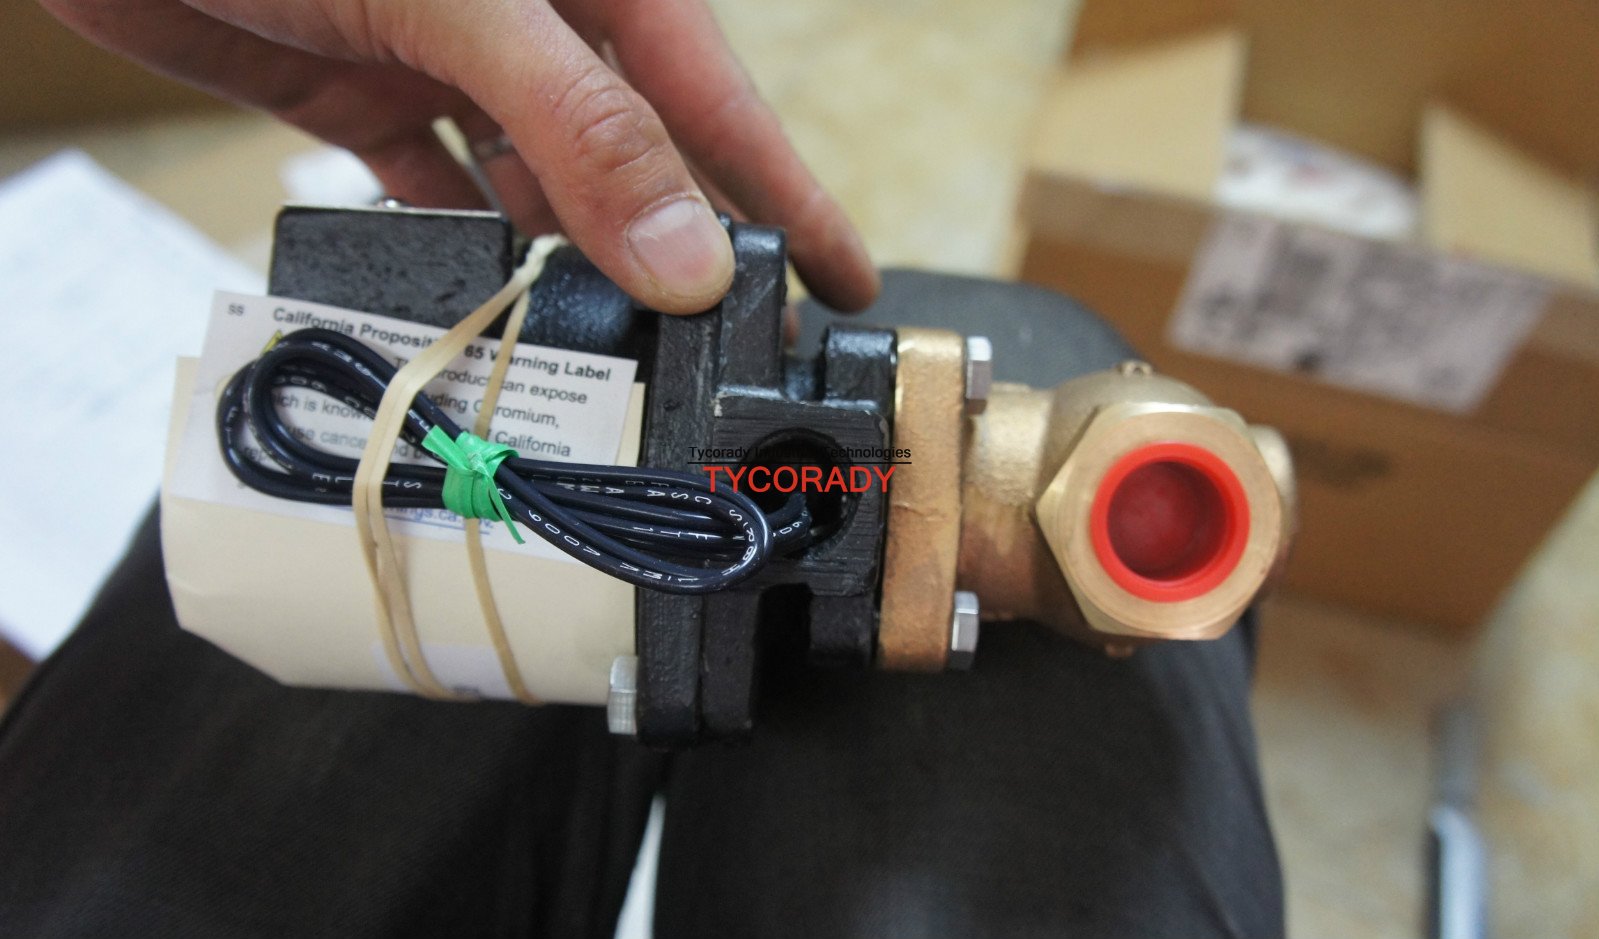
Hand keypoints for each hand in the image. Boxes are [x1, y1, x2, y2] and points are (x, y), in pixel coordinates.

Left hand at [42, 0, 879, 313]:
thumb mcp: (464, 1)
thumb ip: (584, 125)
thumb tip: (686, 256)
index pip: (721, 106)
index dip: (789, 199)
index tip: (842, 283)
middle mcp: (531, 22)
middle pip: (637, 158)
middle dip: (682, 252)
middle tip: (728, 351)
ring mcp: (445, 57)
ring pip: (538, 184)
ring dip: (565, 264)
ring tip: (610, 352)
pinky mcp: (360, 88)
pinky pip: (433, 186)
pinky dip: (454, 243)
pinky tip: (480, 297)